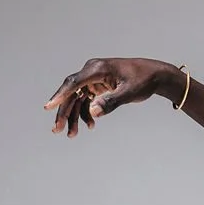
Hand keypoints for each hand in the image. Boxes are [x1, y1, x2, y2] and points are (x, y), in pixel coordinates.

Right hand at [42, 57, 179, 137]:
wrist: (155, 75)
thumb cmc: (143, 81)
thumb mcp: (129, 93)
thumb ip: (111, 102)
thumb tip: (94, 112)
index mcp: (97, 69)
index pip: (74, 83)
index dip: (60, 96)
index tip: (48, 107)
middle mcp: (92, 71)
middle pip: (71, 92)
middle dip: (64, 112)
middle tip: (57, 130)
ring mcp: (93, 78)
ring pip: (77, 98)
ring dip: (74, 116)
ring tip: (72, 135)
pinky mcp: (97, 85)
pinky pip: (85, 100)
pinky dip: (86, 113)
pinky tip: (89, 126)